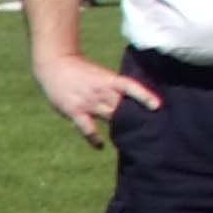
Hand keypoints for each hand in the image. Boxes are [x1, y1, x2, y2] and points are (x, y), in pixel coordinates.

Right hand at [34, 47, 156, 143]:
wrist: (55, 66)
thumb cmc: (81, 72)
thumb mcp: (100, 76)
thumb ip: (112, 89)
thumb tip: (129, 103)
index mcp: (108, 80)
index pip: (131, 86)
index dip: (144, 96)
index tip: (157, 107)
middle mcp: (100, 91)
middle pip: (122, 106)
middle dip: (134, 116)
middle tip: (147, 128)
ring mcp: (88, 102)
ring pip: (109, 117)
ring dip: (119, 127)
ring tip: (129, 138)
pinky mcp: (74, 111)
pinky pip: (87, 128)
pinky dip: (94, 139)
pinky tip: (100, 146)